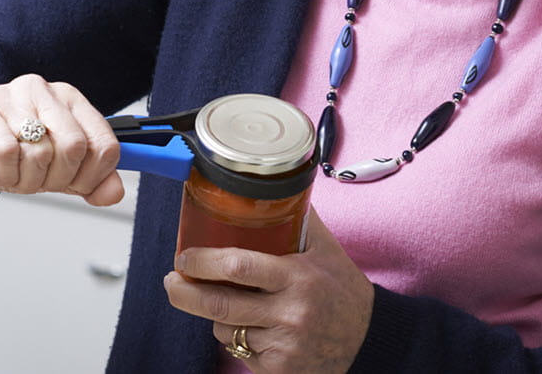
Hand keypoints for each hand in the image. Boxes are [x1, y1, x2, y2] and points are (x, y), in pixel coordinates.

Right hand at [0, 73, 123, 205]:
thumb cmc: (7, 153)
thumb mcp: (55, 169)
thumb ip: (91, 180)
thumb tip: (113, 192)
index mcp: (68, 99)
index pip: (104, 144)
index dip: (91, 176)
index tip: (71, 183)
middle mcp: (41, 90)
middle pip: (74, 148)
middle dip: (55, 179)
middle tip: (34, 180)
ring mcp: (8, 96)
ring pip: (40, 152)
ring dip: (25, 179)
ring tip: (11, 173)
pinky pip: (6, 151)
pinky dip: (2, 173)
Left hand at [163, 207, 372, 372]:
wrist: (368, 339)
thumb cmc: (344, 290)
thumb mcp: (326, 249)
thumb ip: (299, 218)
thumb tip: (270, 187)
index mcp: (298, 278)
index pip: (238, 268)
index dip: (203, 262)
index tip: (185, 257)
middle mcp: (289, 313)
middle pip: (219, 305)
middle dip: (184, 293)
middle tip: (172, 281)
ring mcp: (282, 346)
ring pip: (225, 329)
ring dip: (217, 315)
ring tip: (231, 303)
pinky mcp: (277, 370)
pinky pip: (239, 352)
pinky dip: (237, 337)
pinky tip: (254, 327)